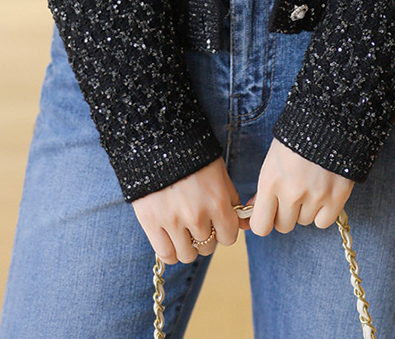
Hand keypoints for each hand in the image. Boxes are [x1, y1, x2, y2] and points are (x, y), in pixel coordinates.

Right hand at [132, 156, 246, 263]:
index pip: (229, 237)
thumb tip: (242, 223)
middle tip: (197, 222)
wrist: (159, 139)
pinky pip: (166, 255)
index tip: (217, 223)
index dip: (223, 231)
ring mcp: (173, 221)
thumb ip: (230, 198)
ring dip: (187, 246)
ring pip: (187, 255)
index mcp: (217, 202)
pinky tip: (170, 240)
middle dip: (205, 237)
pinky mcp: (151, 222)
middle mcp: (197, 216)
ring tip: (182, 230)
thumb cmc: (193, 155)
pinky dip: (170, 252)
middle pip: (208, 247)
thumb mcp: (218, 171)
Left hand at [246, 137, 354, 235]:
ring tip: (310, 185)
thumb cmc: (296, 136)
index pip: (260, 226)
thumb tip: (256, 207)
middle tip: (291, 194)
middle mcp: (291, 193)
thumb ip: (265, 187)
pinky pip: (323, 222)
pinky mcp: (336, 198)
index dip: (264, 221)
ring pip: (304, 221)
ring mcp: (315, 197)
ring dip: (305, 209)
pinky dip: (323, 212)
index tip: (268, 214)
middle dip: (285, 213)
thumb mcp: (272, 158)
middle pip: (283, 226)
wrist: (328, 119)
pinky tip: (323, 193)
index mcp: (270, 182)